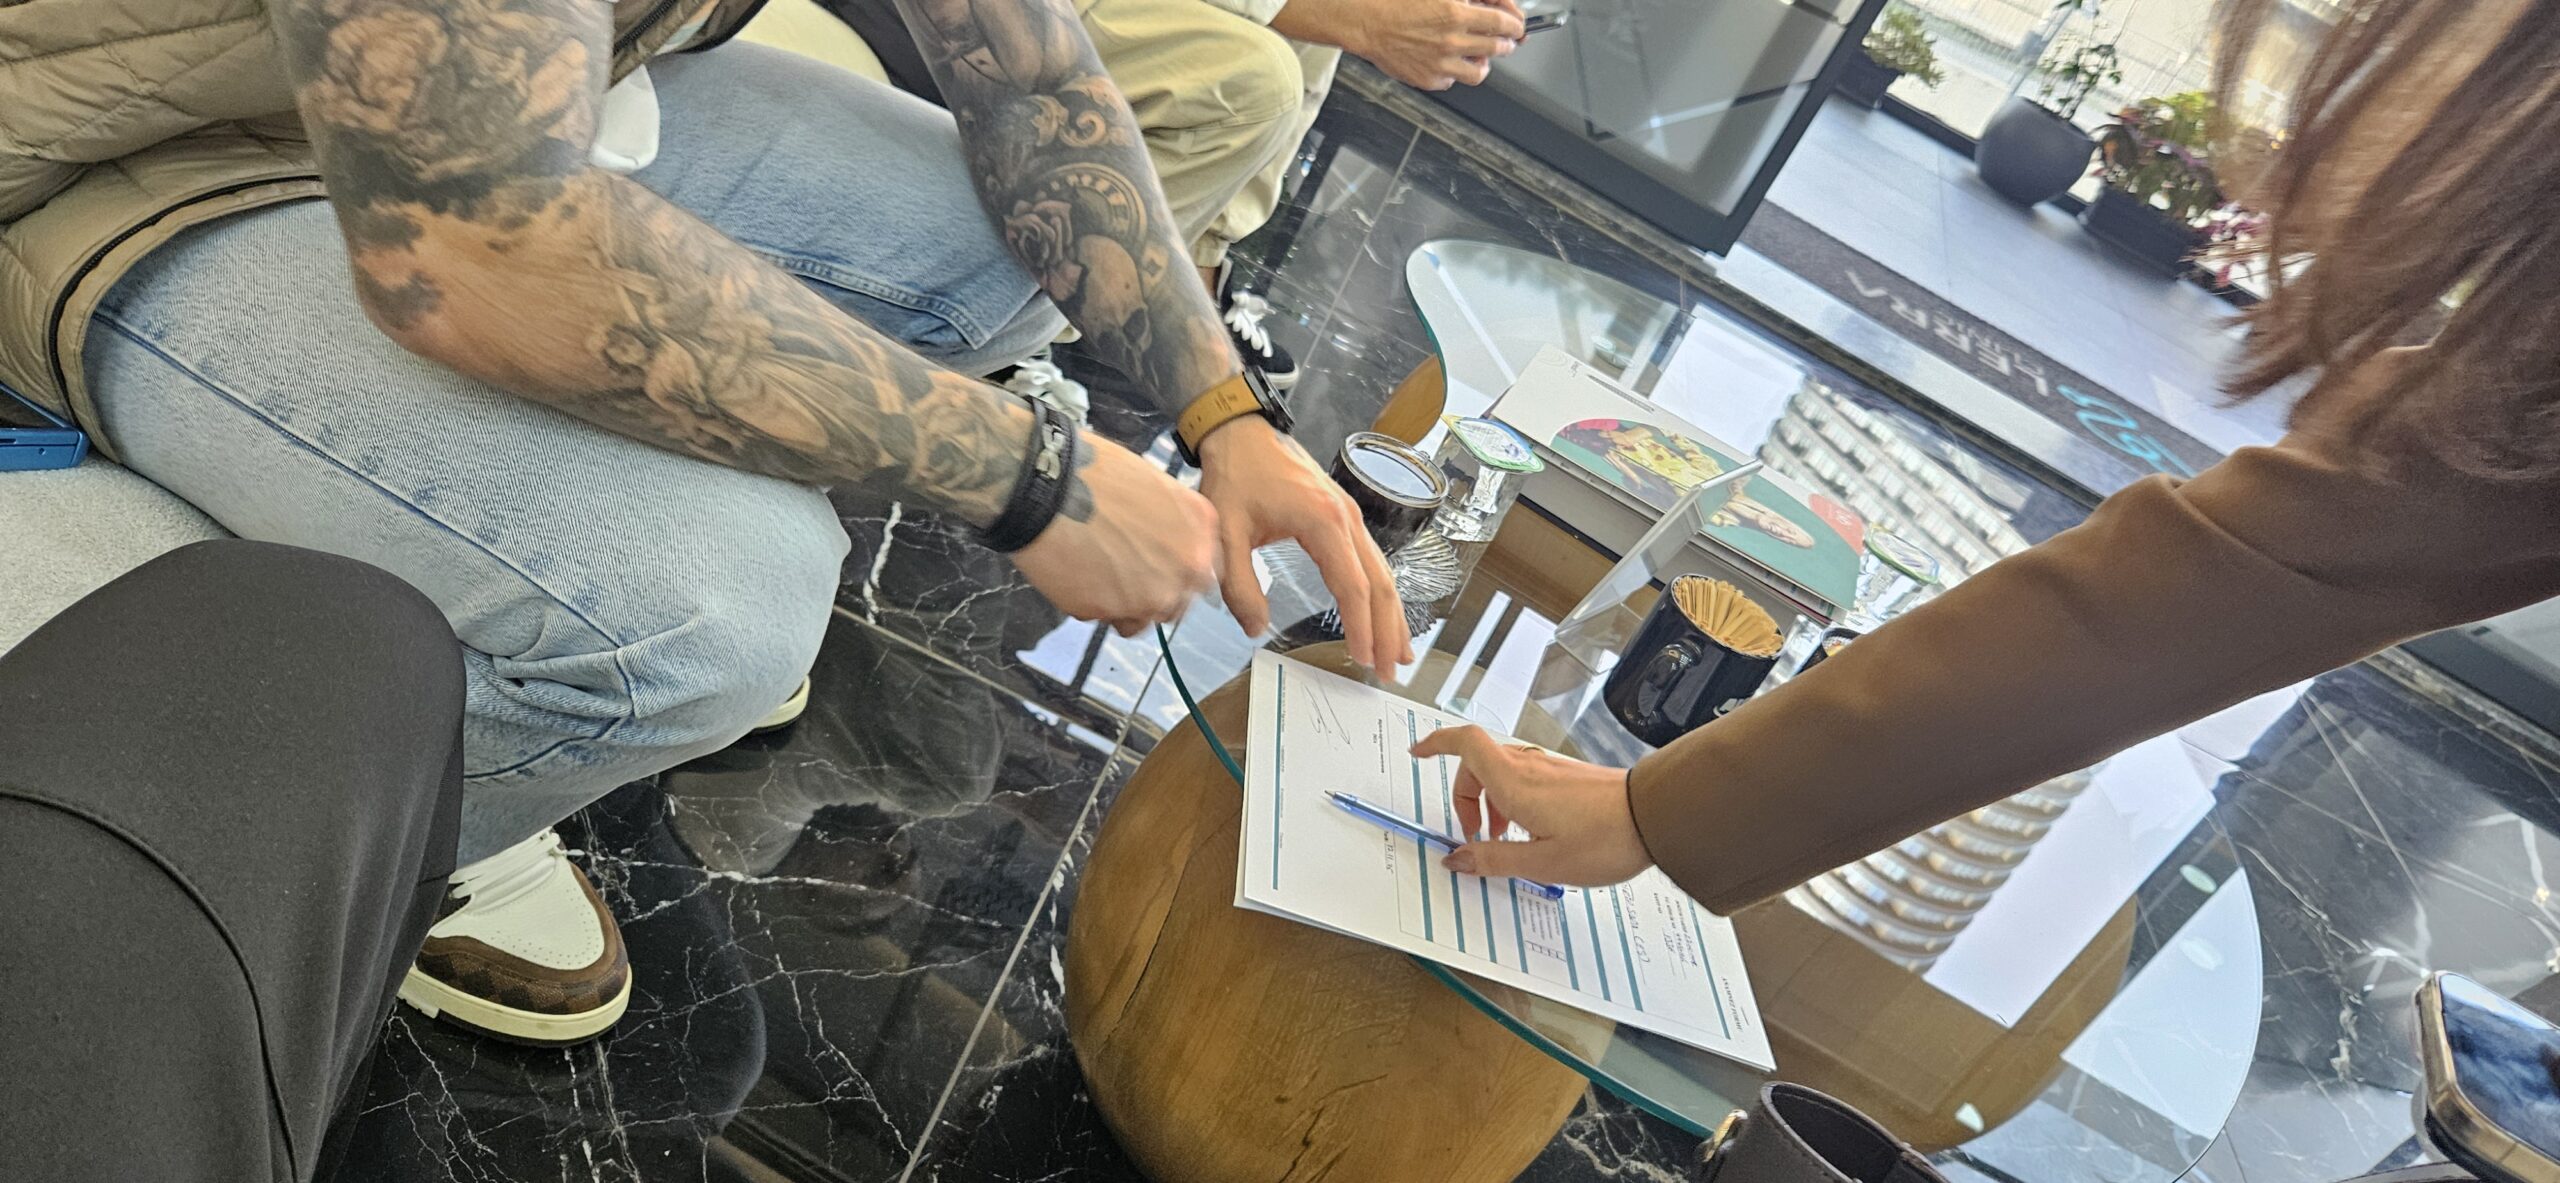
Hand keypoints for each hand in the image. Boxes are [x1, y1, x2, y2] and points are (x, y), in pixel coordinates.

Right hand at [1011, 431, 1219, 635]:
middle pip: (1178, 601)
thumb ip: (1175, 524)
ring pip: (1146, 617)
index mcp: (1202, 531)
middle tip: (1122, 572)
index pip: (1204, 572)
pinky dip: (1098, 608)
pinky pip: (1112, 621)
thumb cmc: (1096, 474)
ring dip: (1125, 605)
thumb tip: (1168, 546)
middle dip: (1153, 592)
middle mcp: (1188, 568)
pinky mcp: (1116, 613)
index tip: (1158, 567)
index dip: (1177, 571)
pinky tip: (1080, 579)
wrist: (1049, 486)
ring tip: (1095, 573)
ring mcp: (1154, 595)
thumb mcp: (1156, 486)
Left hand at [1195, 417, 1412, 670]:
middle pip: (1380, 583)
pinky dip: (1382, 592)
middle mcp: (1347, 518)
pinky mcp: (1345, 514)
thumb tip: (1256, 629)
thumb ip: (1238, 585)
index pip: (1352, 586)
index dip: (1360, 626)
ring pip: (1383, 571)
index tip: (1363, 660)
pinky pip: (1372, 559)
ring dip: (1392, 614)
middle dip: (1388, 630)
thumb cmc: (1234, 477)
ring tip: (1399, 652)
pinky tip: (1383, 613)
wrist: (1241, 433)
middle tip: (1391, 671)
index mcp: (1323, 522)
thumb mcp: (1224, 534)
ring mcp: (1350, 514)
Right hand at [1271, 0, 1525, 90]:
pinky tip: (1447, 59)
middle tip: (1504, 39)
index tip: (1517, 25)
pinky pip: (1452, 80)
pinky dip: (1454, 71)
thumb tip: (1494, 4)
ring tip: (1479, 54)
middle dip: (1506, 42)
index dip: (1516, 24)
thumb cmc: (1395, 0)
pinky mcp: (1428, 78)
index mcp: (1457, 13)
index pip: (1505, 23)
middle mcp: (1452, 41)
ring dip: (1485, 61)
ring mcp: (1441, 63)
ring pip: (1480, 72)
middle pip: (1498, 48)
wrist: (1364, 20)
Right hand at [1409, 725, 1653, 886]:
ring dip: (1491, 802)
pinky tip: (1534, 833)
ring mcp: (1549, 768)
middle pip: (1477, 764)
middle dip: (1465, 797)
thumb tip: (1455, 858)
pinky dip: (1515, 801)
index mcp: (1513, 782)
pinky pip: (1525, 779)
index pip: (1463, 743)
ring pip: (1501, 773)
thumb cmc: (1605, 838)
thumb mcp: (1542, 861)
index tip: (1418, 754)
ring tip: (1507, 840)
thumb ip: (1493, 859)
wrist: (1657, 818)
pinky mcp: (1566, 776)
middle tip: (1476, 836)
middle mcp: (1527, 766)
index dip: (1435, 744)